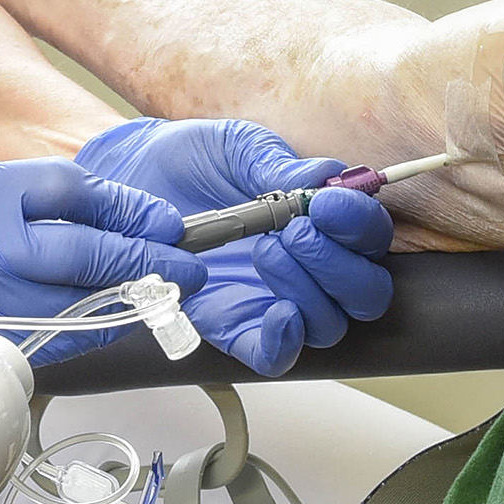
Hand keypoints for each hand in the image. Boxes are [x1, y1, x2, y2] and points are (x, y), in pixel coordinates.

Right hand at [0, 159, 208, 351]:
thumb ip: (44, 196)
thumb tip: (130, 212)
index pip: (65, 187)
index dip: (126, 205)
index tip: (164, 221)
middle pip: (79, 248)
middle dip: (144, 258)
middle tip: (186, 265)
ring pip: (76, 303)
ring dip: (131, 301)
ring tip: (167, 294)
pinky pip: (56, 342)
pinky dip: (96, 331)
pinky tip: (121, 321)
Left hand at [77, 117, 396, 375]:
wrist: (132, 179)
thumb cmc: (192, 161)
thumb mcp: (237, 147)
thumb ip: (278, 163)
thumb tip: (324, 177)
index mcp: (323, 220)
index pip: (371, 236)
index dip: (360, 224)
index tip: (327, 203)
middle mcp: (311, 266)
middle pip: (365, 292)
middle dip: (339, 264)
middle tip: (295, 231)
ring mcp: (275, 300)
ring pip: (328, 324)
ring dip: (308, 292)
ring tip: (265, 251)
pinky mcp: (235, 327)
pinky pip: (274, 356)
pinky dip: (283, 342)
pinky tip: (277, 313)